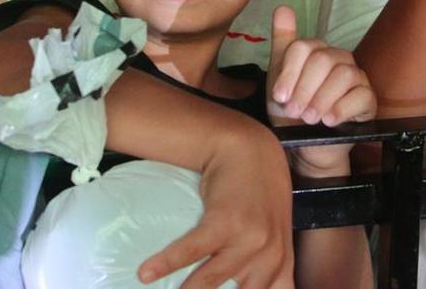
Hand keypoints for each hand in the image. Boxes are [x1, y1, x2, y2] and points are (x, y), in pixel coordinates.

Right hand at [138, 124, 294, 287]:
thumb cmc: (259, 197)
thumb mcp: (274, 237)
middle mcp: (269, 258)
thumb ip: (268, 272)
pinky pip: (192, 250)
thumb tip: (240, 286)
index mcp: (280, 267)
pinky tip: (145, 273)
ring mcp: (250, 239)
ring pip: (209, 283)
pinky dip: (166, 262)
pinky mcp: (227, 221)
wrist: (252, 150)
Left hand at [266, 6, 375, 177]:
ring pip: (343, 75)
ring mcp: (357, 78)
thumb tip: (282, 7)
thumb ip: (282, 44)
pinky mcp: (369, 100)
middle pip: (323, 60)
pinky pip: (361, 96)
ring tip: (310, 118)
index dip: (290, 72)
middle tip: (294, 111)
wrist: (307, 146)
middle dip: (304, 88)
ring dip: (321, 99)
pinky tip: (329, 121)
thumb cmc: (292, 113)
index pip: (304, 47)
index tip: (279, 96)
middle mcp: (340, 60)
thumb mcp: (279, 80)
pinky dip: (341, 108)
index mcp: (318, 52)